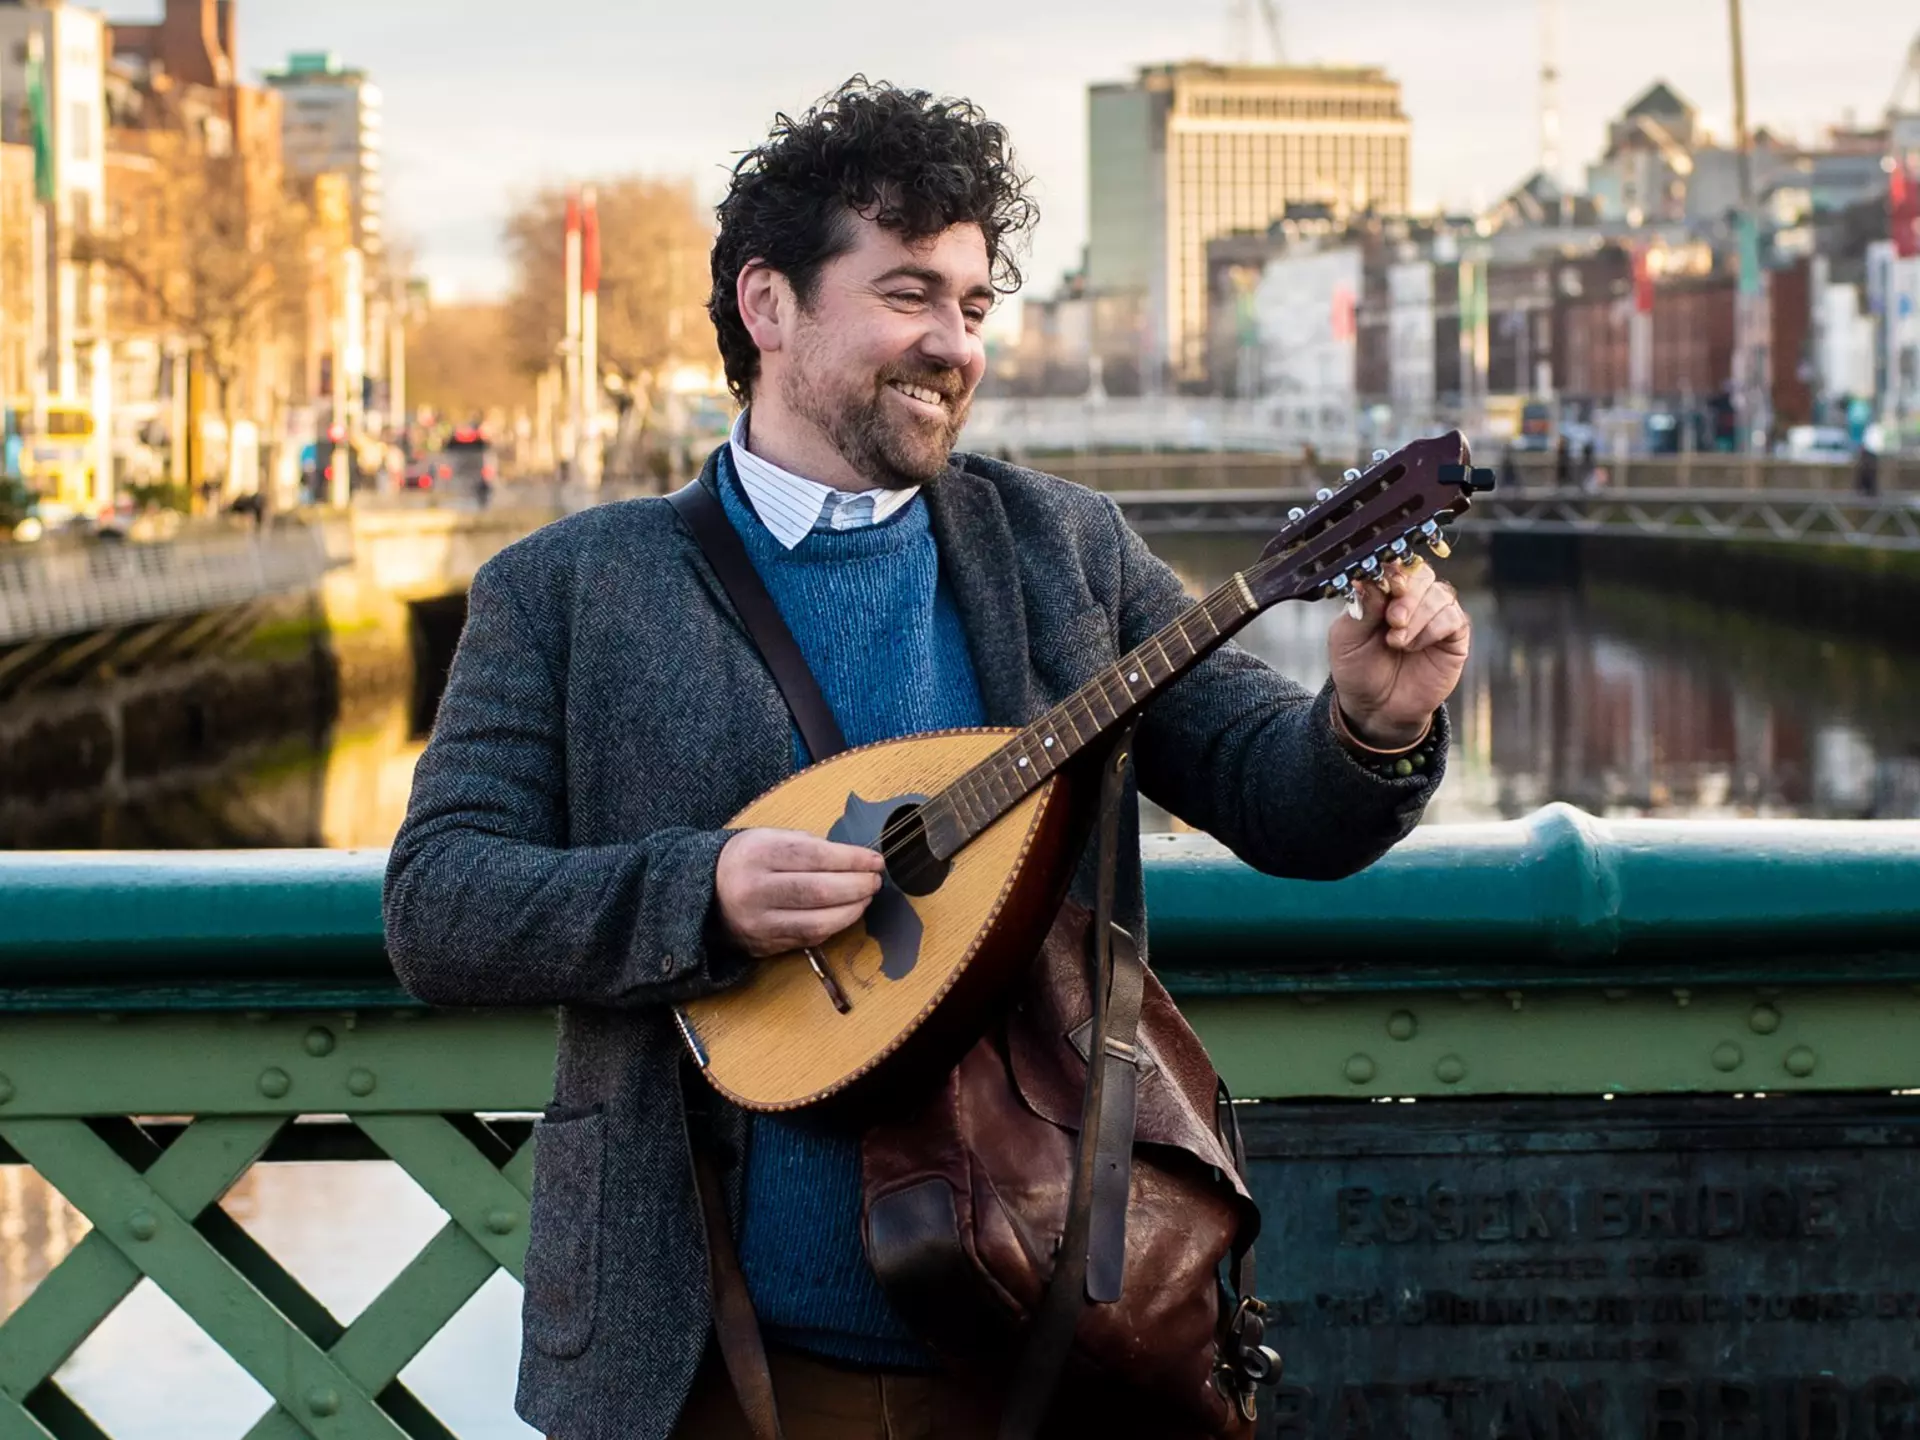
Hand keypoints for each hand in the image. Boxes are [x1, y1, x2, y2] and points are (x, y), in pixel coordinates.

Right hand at [714, 828, 884, 957]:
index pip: (815, 856)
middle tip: (875, 880)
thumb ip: (809, 846)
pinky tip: (847, 913)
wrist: (704, 893)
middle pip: (819, 891)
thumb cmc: (748, 859)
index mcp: (757, 854)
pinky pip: (809, 938)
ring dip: (852, 910)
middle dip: (857, 886)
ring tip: (866, 897)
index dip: (852, 859)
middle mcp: (755, 890)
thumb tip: (855, 859)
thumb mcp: (770, 837)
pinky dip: (834, 925)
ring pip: (817, 922)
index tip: (876, 860)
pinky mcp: (764, 945)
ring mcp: (759, 922)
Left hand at [1327, 559, 1470, 746]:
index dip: (1393, 571)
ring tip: (1397, 642)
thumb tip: (1366, 580)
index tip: (1386, 586)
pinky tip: (1414, 646)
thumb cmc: (1357, 669)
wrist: (1376, 708)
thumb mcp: (1346, 639)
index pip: (1395, 566)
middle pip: (1422, 573)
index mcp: (1383, 592)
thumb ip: (1360, 608)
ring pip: (1440, 593)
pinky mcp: (1453, 636)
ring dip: (1418, 617)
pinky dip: (1433, 629)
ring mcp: (1435, 615)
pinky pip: (1454, 618)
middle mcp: (1412, 598)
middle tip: (1393, 619)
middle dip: (1408, 594)